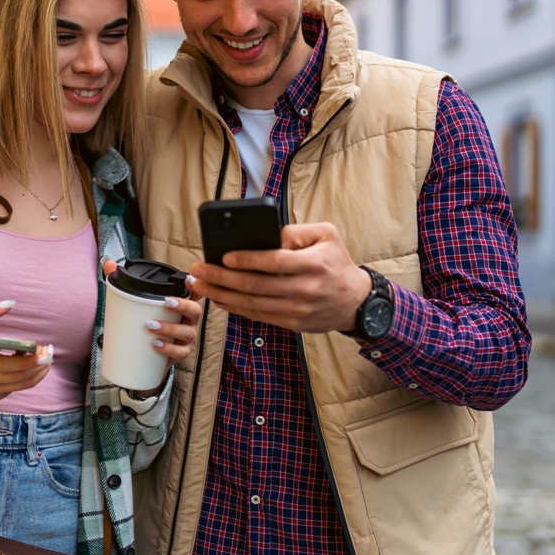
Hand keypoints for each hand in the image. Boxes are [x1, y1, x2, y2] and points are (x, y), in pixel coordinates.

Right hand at [0, 300, 50, 403]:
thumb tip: (10, 304)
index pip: (10, 366)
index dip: (31, 361)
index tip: (45, 350)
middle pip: (21, 377)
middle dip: (41, 364)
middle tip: (50, 350)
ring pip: (22, 385)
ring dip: (38, 372)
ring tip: (45, 357)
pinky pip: (16, 388)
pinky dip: (27, 377)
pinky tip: (28, 362)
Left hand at [103, 258, 202, 395]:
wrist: (145, 354)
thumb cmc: (144, 322)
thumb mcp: (133, 302)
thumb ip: (122, 281)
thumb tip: (109, 263)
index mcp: (180, 305)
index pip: (193, 293)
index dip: (195, 286)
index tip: (188, 279)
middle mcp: (187, 320)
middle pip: (195, 311)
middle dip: (183, 305)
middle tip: (167, 302)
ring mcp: (184, 338)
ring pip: (187, 332)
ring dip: (170, 328)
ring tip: (150, 325)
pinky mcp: (178, 353)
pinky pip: (180, 352)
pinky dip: (168, 348)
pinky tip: (156, 344)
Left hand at [188, 222, 370, 333]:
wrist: (355, 301)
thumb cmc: (337, 263)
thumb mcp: (326, 236)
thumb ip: (296, 231)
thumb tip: (266, 236)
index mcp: (312, 264)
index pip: (273, 262)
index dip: (246, 260)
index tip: (223, 256)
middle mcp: (303, 289)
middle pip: (255, 285)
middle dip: (222, 278)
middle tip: (200, 270)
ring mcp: (297, 310)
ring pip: (252, 304)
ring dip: (222, 295)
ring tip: (201, 285)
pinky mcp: (292, 323)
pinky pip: (258, 316)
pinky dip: (235, 308)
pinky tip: (219, 299)